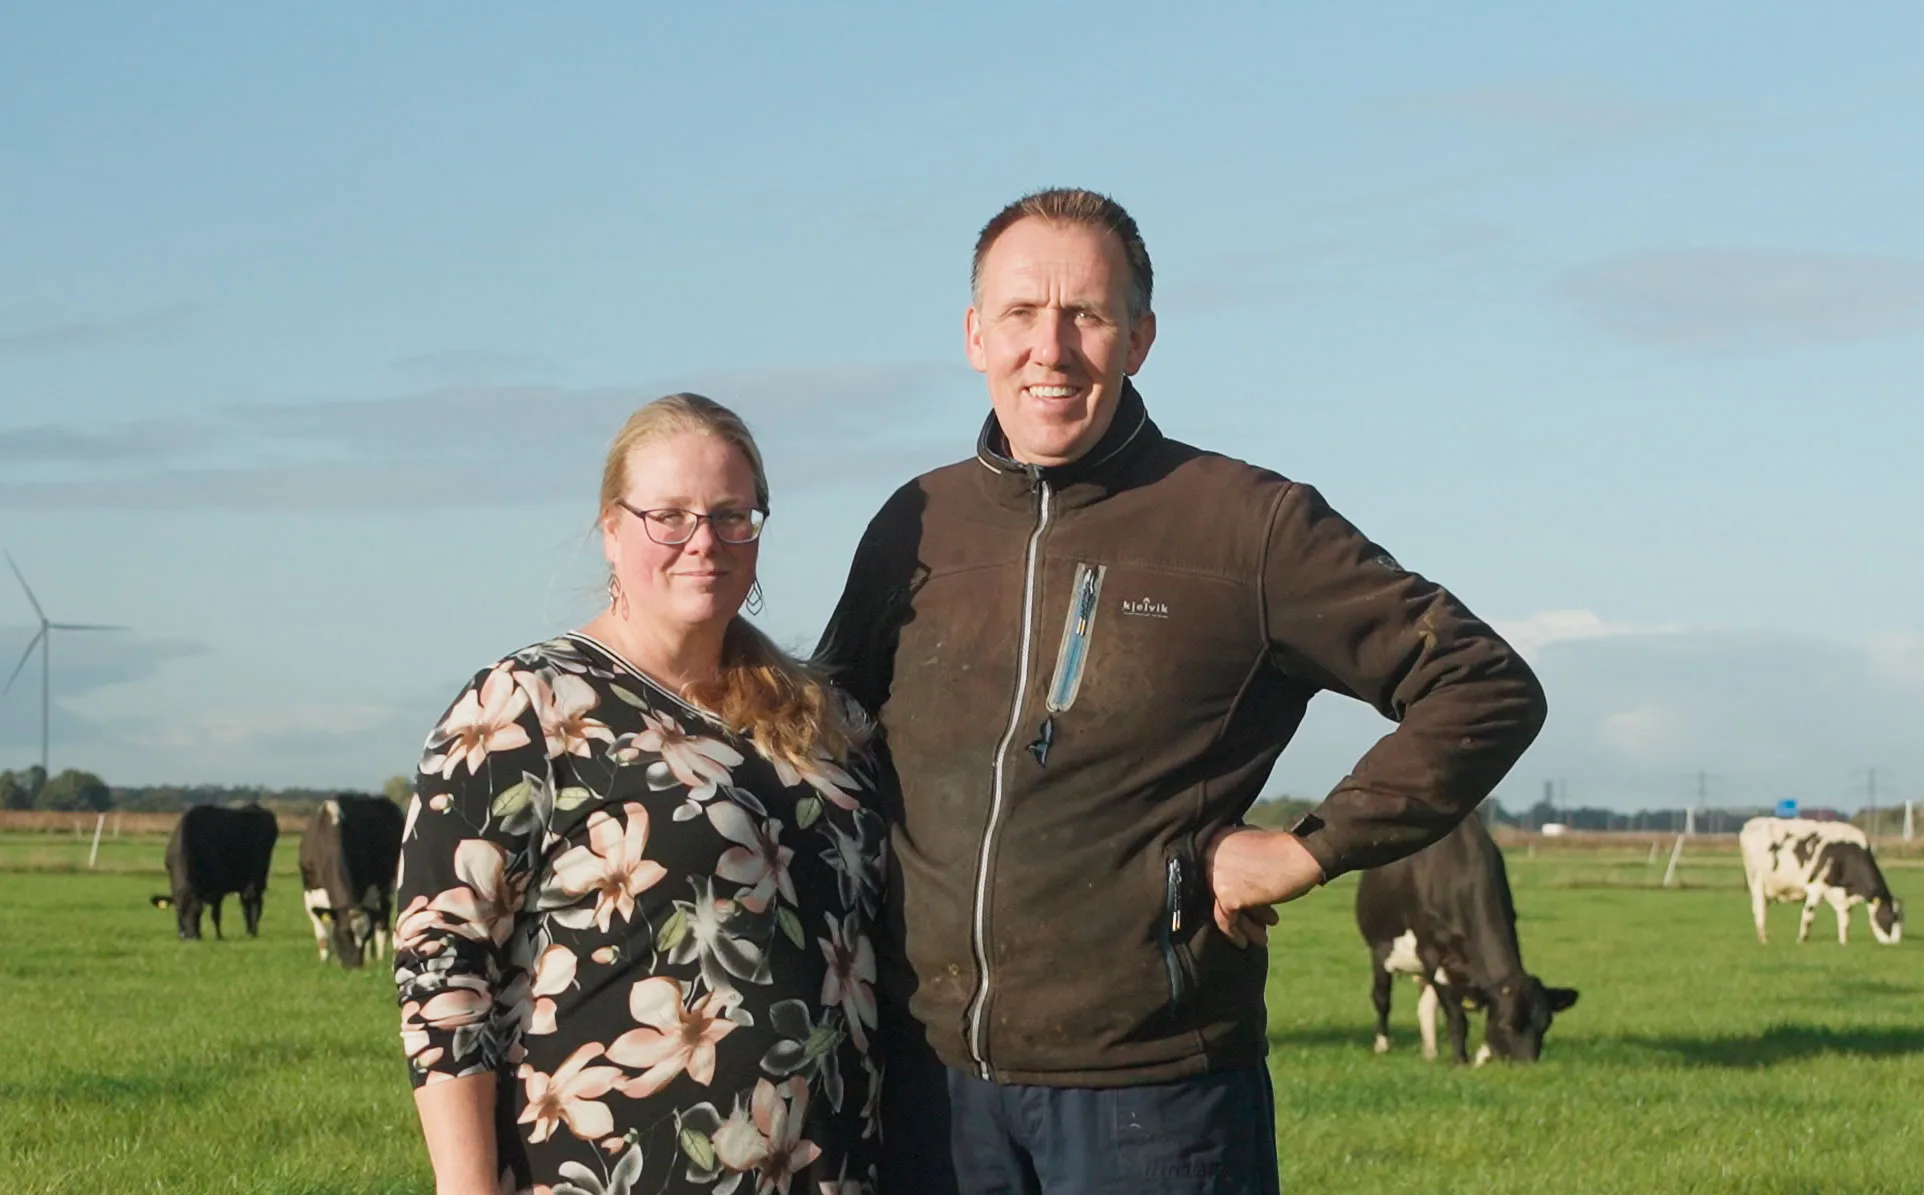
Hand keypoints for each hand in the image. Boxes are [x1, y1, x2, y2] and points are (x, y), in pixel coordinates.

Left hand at [1202, 827, 1324, 947]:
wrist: (1302, 856)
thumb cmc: (1287, 852)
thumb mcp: (1256, 851)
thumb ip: (1241, 864)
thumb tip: (1237, 890)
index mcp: (1217, 839)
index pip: (1216, 873)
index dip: (1235, 893)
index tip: (1247, 908)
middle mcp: (1209, 855)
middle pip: (1218, 892)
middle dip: (1241, 910)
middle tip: (1259, 924)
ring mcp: (1216, 875)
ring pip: (1223, 907)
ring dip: (1244, 924)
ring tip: (1261, 938)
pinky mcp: (1226, 894)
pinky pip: (1226, 920)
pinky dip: (1235, 933)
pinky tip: (1246, 943)